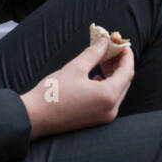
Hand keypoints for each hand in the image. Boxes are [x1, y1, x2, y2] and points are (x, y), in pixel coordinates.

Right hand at [20, 37, 134, 139]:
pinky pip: (108, 100)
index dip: (126, 55)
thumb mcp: (75, 68)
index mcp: (108, 96)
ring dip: (113, 75)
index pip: (127, 72)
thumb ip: (94, 53)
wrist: (34, 118)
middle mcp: (111, 109)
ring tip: (103, 60)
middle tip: (111, 49)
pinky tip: (96, 77)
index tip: (122, 43)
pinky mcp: (95, 120)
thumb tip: (104, 41)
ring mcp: (104, 117)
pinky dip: (106, 86)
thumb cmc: (53, 93)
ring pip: (117, 91)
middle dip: (120, 64)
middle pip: (124, 82)